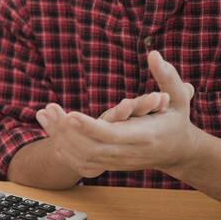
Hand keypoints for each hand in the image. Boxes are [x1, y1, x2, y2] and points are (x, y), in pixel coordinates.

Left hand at [35, 51, 199, 177]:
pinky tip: (51, 134)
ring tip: (43, 116)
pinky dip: (65, 150)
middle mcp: (128, 153)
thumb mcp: (178, 98)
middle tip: (48, 111)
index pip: (112, 135)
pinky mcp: (110, 165)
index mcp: (145, 136)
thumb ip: (168, 77)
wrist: (177, 152)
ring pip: (82, 157)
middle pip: (91, 148)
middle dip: (66, 132)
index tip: (71, 115)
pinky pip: (82, 163)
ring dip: (59, 139)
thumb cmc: (177, 120)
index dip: (90, 127)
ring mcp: (118, 162)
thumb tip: (154, 54)